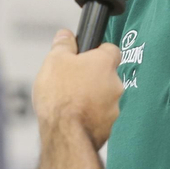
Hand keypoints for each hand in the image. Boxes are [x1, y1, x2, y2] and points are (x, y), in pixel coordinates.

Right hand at [32, 29, 122, 148]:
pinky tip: (74, 118)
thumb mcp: (54, 60)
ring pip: (104, 98)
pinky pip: (100, 117)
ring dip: (92, 99)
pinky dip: (90, 117)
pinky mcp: (109, 127)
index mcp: (105, 63)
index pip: (111, 49)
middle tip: (72, 82)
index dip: (98, 51)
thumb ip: (63, 45)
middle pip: (106, 75)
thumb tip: (65, 34)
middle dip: (92, 78)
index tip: (86, 56)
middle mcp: (115, 84)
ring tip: (70, 103)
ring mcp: (114, 107)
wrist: (65, 133)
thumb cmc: (61, 96)